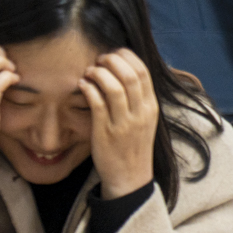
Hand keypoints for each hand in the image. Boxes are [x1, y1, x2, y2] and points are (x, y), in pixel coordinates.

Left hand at [80, 49, 157, 199]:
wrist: (130, 177)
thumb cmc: (133, 146)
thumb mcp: (145, 120)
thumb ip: (139, 98)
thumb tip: (127, 71)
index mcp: (151, 107)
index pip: (143, 71)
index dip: (126, 57)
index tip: (113, 55)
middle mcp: (140, 113)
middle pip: (129, 75)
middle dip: (111, 60)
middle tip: (98, 60)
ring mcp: (123, 123)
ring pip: (113, 86)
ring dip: (98, 72)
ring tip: (89, 72)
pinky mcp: (105, 132)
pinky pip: (97, 103)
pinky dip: (88, 88)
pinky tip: (82, 85)